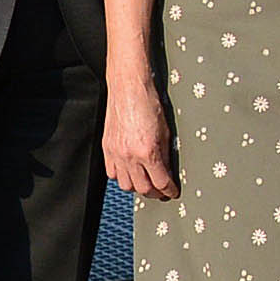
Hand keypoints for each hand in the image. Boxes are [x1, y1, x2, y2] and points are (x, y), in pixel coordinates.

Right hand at [103, 77, 179, 199]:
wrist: (128, 87)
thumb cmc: (148, 103)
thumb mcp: (165, 131)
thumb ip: (165, 154)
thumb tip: (167, 171)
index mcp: (148, 152)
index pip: (161, 182)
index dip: (169, 190)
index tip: (172, 192)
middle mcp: (130, 156)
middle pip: (143, 189)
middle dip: (155, 193)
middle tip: (161, 191)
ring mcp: (116, 153)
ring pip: (126, 185)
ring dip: (137, 186)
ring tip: (146, 182)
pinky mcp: (107, 148)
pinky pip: (112, 173)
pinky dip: (122, 176)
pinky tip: (129, 171)